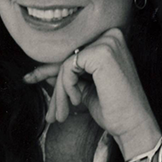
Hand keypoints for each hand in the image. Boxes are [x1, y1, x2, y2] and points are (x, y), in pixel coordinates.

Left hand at [23, 28, 159, 158]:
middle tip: (48, 111)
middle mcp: (112, 35)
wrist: (132, 126)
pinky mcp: (101, 52)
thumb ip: (69, 76)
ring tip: (60, 114)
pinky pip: (68, 67)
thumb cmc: (115, 110)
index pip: (74, 53)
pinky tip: (76, 101)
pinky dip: (66, 87)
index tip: (29, 79)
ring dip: (59, 92)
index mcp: (111, 41)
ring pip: (66, 64)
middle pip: (68, 57)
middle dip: (53, 85)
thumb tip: (44, 71)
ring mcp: (108, 42)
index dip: (51, 69)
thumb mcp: (86, 89)